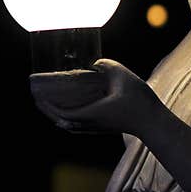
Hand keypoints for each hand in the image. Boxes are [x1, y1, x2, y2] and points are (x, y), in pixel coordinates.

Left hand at [29, 59, 159, 135]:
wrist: (153, 123)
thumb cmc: (139, 102)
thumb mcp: (124, 78)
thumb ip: (108, 66)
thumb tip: (96, 63)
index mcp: (90, 113)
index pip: (60, 112)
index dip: (46, 104)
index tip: (37, 94)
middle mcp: (90, 123)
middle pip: (60, 120)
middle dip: (46, 109)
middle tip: (37, 97)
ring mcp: (95, 128)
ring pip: (68, 124)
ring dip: (56, 114)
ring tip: (49, 103)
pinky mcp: (101, 128)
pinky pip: (77, 125)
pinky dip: (67, 117)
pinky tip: (67, 110)